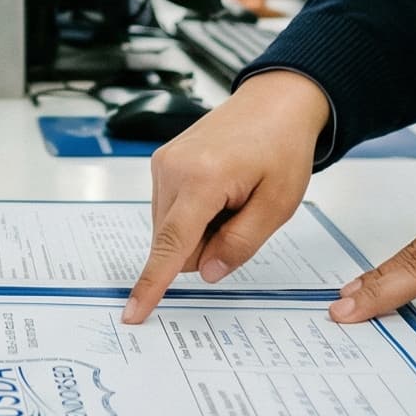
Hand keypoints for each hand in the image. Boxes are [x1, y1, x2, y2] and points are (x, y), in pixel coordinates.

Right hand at [122, 70, 330, 321]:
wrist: (275, 103)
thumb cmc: (282, 147)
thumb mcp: (278, 204)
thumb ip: (242, 243)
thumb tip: (208, 272)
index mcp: (202, 179)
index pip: (172, 245)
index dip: (153, 284)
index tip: (133, 312)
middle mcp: (172, 169)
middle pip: (174, 243)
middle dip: (207, 245)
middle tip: (243, 214)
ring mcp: (163, 164)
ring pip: (171, 230)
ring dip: (201, 229)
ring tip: (233, 197)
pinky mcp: (162, 162)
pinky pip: (170, 210)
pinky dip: (194, 213)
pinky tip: (219, 191)